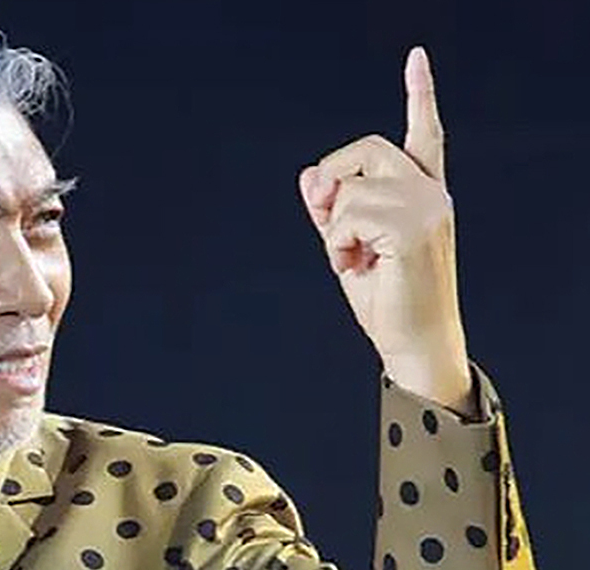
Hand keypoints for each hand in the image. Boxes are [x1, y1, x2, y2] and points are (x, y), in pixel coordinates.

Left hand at [298, 47, 471, 403]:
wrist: (413, 343)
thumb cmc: (385, 297)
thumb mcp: (348, 244)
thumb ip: (330, 209)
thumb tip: (308, 175)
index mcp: (423, 191)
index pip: (424, 133)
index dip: (420, 93)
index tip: (416, 56)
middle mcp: (431, 191)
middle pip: (363, 150)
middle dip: (332, 181)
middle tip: (329, 224)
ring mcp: (427, 206)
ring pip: (348, 189)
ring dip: (333, 229)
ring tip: (353, 260)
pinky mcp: (413, 228)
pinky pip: (347, 216)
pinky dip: (336, 244)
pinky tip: (355, 266)